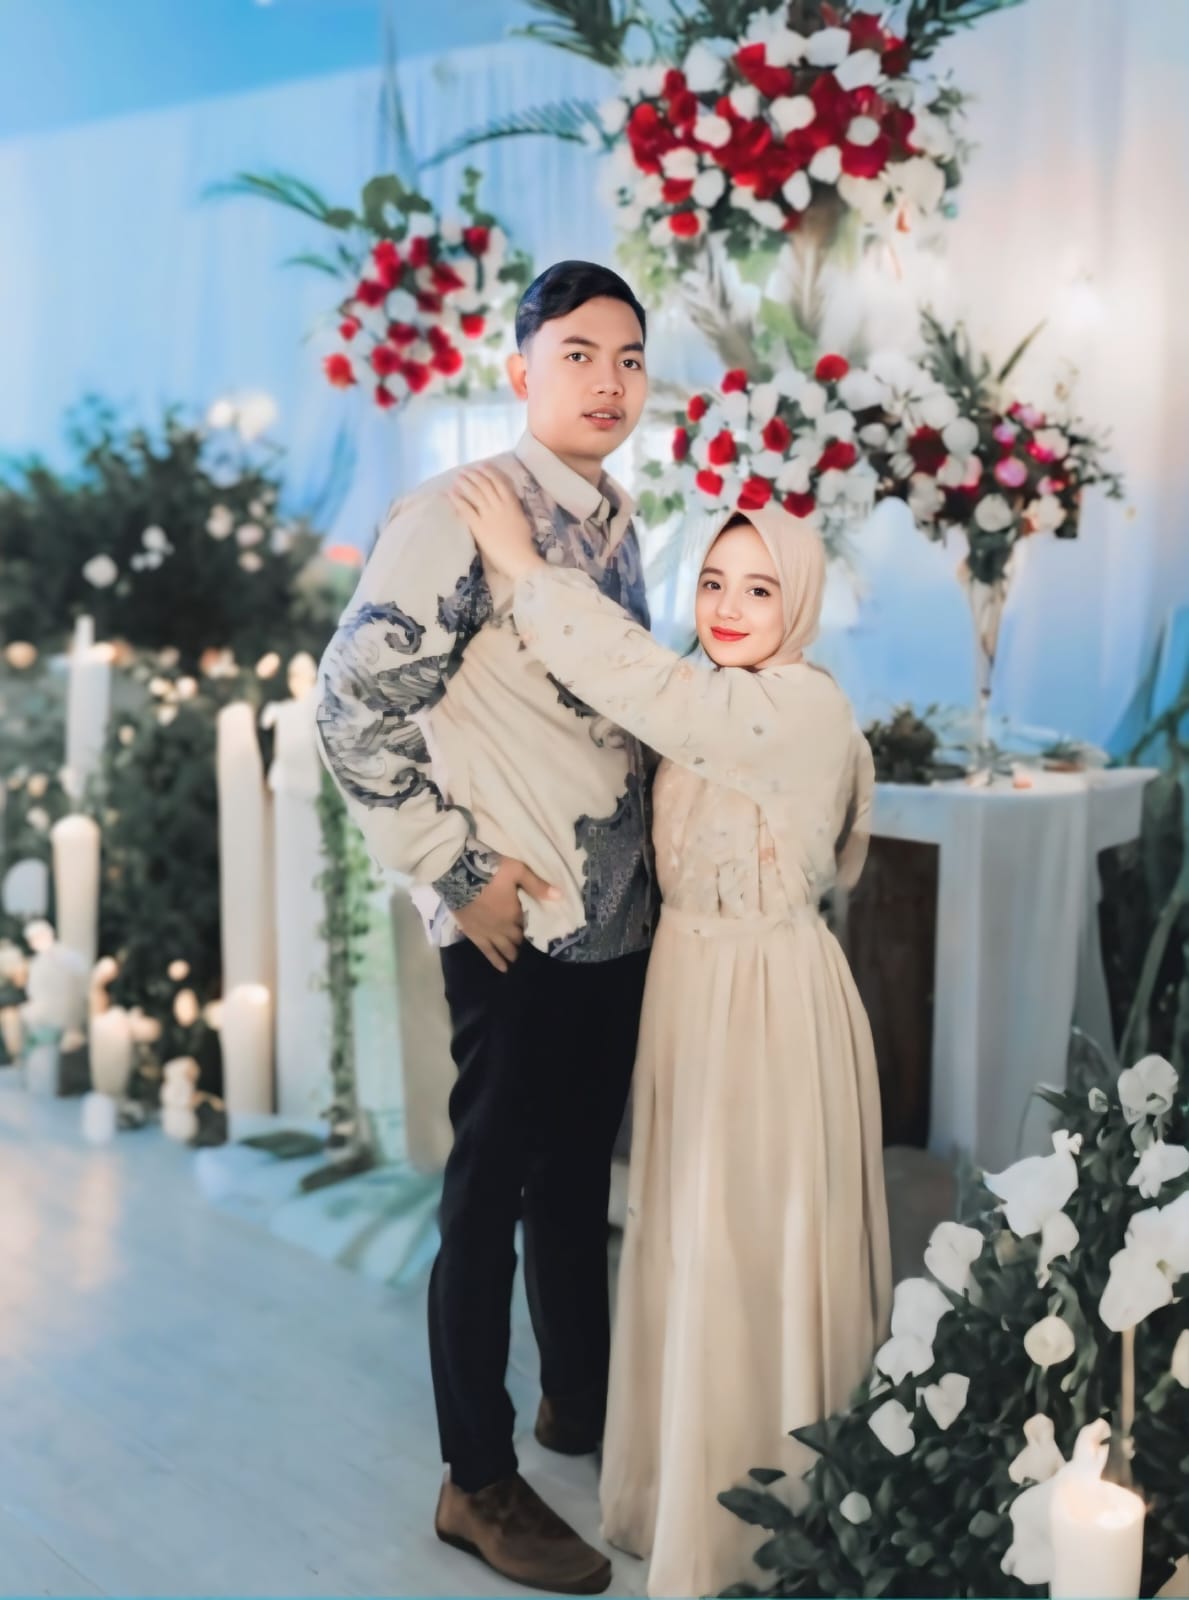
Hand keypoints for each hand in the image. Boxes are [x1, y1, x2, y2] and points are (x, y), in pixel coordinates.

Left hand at [447, 466, 546, 580]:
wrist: (519, 559)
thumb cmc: (523, 544)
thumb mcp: (522, 520)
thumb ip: (513, 509)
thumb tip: (507, 502)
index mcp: (512, 504)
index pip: (500, 482)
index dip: (490, 472)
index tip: (482, 466)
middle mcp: (500, 505)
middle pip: (485, 485)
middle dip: (474, 475)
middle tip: (465, 471)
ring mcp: (488, 515)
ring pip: (475, 493)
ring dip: (465, 483)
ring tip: (458, 477)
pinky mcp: (479, 526)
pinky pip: (466, 509)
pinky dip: (458, 499)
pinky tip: (451, 493)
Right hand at [452, 855, 560, 971]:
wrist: (459, 875)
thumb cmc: (490, 871)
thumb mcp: (518, 871)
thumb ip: (537, 885)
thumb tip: (560, 896)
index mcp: (516, 913)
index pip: (528, 925)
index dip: (533, 929)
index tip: (539, 935)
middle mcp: (504, 927)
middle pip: (517, 939)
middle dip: (523, 945)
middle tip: (530, 952)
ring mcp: (488, 932)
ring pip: (503, 948)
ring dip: (511, 955)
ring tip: (517, 962)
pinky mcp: (473, 934)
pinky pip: (487, 951)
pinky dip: (495, 960)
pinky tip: (502, 968)